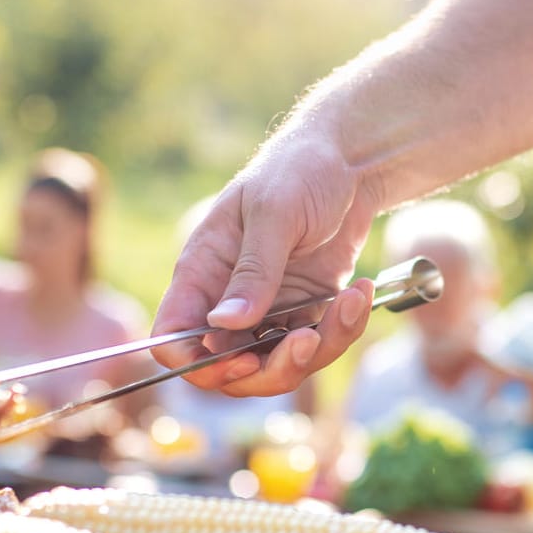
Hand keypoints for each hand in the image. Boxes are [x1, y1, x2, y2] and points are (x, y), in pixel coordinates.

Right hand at [151, 131, 381, 396]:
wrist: (350, 162)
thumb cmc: (299, 170)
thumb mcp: (274, 213)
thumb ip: (251, 272)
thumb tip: (222, 325)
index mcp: (202, 273)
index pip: (173, 339)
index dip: (197, 365)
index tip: (239, 361)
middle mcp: (228, 299)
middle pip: (228, 369)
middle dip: (269, 370)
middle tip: (306, 342)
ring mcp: (268, 310)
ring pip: (277, 366)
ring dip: (317, 349)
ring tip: (350, 304)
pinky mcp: (305, 312)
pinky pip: (316, 346)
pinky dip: (343, 330)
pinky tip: (359, 294)